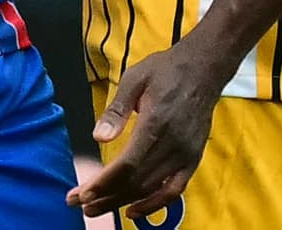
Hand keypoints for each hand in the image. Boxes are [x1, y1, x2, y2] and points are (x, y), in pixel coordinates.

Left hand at [69, 43, 225, 220]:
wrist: (203, 69)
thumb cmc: (164, 71)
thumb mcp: (134, 79)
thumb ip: (116, 110)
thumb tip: (98, 138)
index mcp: (156, 123)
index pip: (127, 165)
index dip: (104, 183)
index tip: (83, 193)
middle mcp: (173, 145)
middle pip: (136, 182)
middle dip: (106, 197)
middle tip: (78, 206)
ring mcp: (186, 155)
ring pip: (151, 189)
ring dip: (122, 202)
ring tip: (97, 209)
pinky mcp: (193, 160)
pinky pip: (174, 191)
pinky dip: (154, 205)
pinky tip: (134, 212)